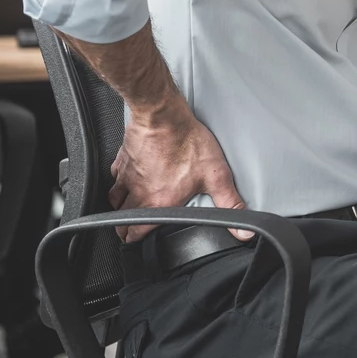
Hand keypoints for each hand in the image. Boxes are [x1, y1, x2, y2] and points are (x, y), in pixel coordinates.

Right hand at [108, 95, 250, 242]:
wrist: (164, 117)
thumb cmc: (188, 143)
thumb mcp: (217, 176)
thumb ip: (230, 203)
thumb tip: (243, 230)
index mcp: (160, 202)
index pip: (138, 230)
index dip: (135, 238)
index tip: (134, 240)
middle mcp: (140, 192)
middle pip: (123, 218)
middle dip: (124, 227)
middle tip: (126, 230)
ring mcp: (128, 175)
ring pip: (114, 198)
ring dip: (118, 206)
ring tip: (123, 209)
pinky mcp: (123, 159)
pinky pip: (113, 176)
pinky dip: (116, 181)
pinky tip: (122, 178)